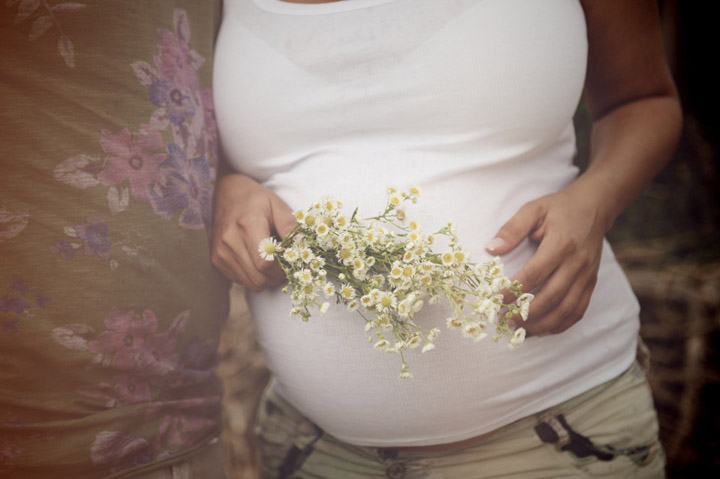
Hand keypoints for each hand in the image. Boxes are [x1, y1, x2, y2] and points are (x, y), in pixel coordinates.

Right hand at [211, 173, 296, 291]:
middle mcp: (230, 242)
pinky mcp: (217, 260)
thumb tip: (303, 247)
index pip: (266, 263)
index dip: (282, 269)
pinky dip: (254, 276)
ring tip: (271, 260)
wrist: (227, 193)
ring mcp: (221, 253)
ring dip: (266, 278)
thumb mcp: (277, 205)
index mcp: (247, 226)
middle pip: (259, 278)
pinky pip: (241, 280)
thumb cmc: (256, 199)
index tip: (291, 261)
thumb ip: (290, 226)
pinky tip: (257, 260)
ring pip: (251, 283)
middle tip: (284, 264)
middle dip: (277, 276)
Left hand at [486, 183, 608, 335]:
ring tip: (520, 329)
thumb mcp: (533, 210)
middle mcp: (577, 264)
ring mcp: (587, 276)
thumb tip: (491, 248)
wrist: (594, 207)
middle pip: (551, 297)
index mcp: (561, 245)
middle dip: (526, 313)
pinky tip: (542, 329)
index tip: (495, 299)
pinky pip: (578, 311)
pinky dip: (560, 325)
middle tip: (505, 320)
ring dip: (542, 324)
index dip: (514, 290)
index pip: (534, 274)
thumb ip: (512, 229)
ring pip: (566, 310)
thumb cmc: (559, 209)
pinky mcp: (591, 283)